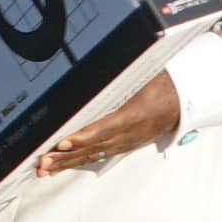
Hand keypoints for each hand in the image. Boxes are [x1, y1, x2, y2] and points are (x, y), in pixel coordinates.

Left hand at [34, 76, 183, 174]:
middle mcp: (127, 135)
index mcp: (132, 117)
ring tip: (44, 169)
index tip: (62, 143)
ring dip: (67, 163)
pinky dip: (77, 161)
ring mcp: (123, 143)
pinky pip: (96, 156)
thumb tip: (109, 52)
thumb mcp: (146, 76)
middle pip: (92, 148)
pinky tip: (62, 165)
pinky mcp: (121, 147)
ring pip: (91, 155)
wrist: (179, 105)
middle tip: (43, 162)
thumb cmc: (161, 89)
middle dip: (66, 157)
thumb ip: (126, 72)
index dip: (82, 138)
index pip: (103, 129)